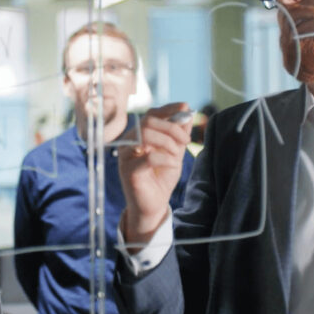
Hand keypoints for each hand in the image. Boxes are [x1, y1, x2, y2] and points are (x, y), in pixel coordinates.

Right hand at [118, 103, 191, 248]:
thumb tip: (186, 112)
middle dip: (171, 128)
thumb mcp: (175, 153)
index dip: (168, 109)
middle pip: (148, 121)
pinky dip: (165, 158)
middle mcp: (129, 142)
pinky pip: (147, 157)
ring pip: (145, 135)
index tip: (185, 108)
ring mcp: (126, 156)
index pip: (151, 114)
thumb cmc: (161, 178)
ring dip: (167, 142)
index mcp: (139, 135)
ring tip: (176, 155)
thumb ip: (179, 134)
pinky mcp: (128, 171)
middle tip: (186, 140)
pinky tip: (172, 165)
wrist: (154, 206)